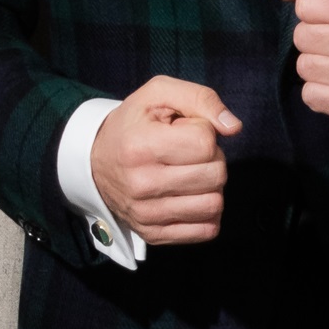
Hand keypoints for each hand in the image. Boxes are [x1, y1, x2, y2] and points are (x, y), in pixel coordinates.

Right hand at [91, 76, 241, 245]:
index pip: (205, 143)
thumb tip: (234, 127)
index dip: (203, 131)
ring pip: (214, 205)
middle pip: (215, 175)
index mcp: (140, 145)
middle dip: (212, 159)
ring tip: (190, 174)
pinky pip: (206, 230)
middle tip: (190, 153)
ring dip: (211, 187)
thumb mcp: (159, 94)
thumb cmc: (133, 124)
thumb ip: (201, 99)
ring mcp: (146, 214)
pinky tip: (191, 196)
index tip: (184, 131)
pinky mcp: (153, 235)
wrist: (94, 163)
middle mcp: (141, 184)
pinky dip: (207, 213)